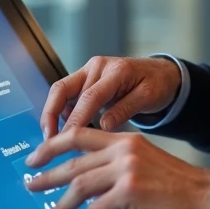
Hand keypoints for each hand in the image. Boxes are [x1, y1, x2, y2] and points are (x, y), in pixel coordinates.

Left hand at [24, 128, 209, 208]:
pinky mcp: (129, 192)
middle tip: (32, 185)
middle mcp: (124, 150)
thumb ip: (119, 165)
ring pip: (80, 186)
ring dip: (61, 205)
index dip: (53, 145)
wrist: (206, 196)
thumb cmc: (179, 187)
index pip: (81, 135)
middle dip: (48, 175)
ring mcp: (126, 170)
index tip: (37, 156)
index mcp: (126, 140)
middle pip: (74, 161)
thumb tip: (91, 181)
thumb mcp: (146, 163)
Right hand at [40, 56, 181, 138]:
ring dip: (53, 114)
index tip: (66, 140)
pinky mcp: (85, 79)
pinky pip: (67, 95)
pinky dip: (62, 112)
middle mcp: (97, 67)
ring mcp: (89, 71)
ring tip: (53, 140)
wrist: (160, 73)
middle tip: (49, 141)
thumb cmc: (157, 84)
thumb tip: (103, 126)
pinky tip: (65, 131)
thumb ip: (125, 109)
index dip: (75, 120)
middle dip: (51, 116)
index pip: (89, 97)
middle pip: (64, 90)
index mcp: (115, 70)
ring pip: (61, 91)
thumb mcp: (148, 97)